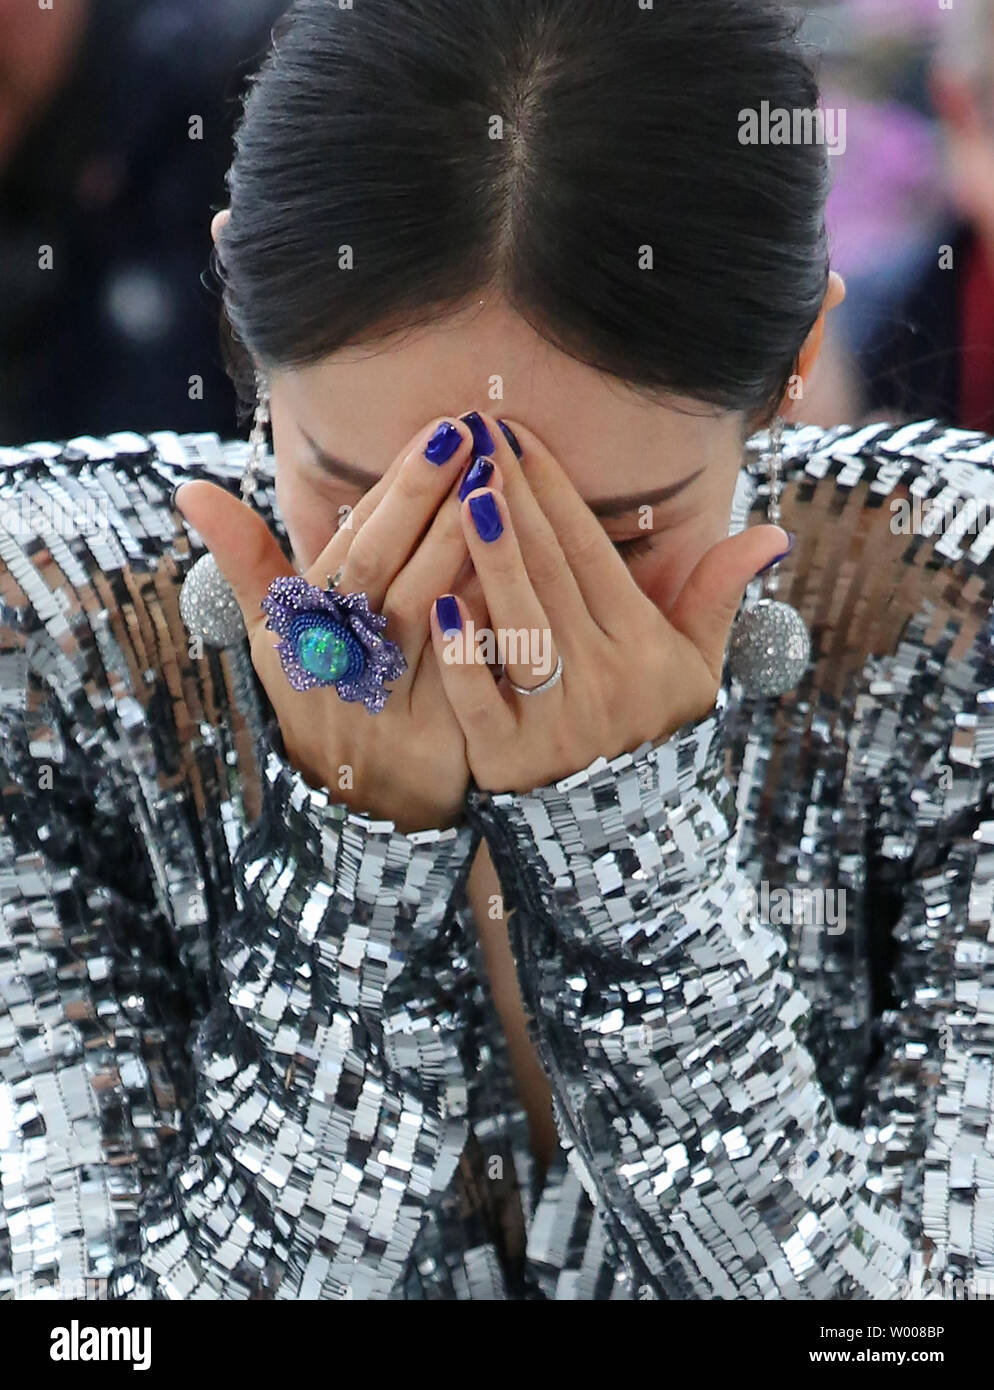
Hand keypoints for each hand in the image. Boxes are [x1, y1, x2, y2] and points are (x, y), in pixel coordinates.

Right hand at [175, 416, 489, 831]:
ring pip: (419, 608)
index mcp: (301, 625)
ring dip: (456, 543)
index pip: (351, 542)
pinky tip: (517, 569)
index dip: (394, 485)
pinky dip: (482, 616)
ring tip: (496, 485)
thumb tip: (189, 489)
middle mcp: (335, 658)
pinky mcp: (430, 734)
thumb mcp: (273, 639)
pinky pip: (459, 667)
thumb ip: (246, 561)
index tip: (437, 429)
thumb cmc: (322, 700)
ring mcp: (383, 697)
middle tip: (468, 433)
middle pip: (380, 566)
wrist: (356, 806)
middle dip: (423, 496)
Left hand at [428, 412, 788, 793]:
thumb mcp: (696, 668)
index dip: (554, 490)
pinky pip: (481, 700)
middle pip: (552, 575)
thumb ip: (718, 596)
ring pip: (519, 625)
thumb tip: (772, 535)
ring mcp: (555, 719)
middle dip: (514, 500)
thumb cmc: (653, 733)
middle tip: (478, 439)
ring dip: (491, 558)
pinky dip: (462, 654)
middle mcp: (603, 677)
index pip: (591, 552)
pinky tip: (440, 603)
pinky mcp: (509, 759)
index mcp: (643, 645)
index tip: (518, 436)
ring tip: (462, 496)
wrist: (625, 832)